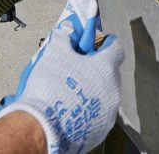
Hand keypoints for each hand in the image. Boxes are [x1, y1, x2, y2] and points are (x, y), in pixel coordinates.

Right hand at [0, 0, 122, 153]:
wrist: (42, 126)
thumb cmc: (50, 87)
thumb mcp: (54, 51)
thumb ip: (65, 36)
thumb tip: (68, 29)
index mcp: (106, 67)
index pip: (116, 47)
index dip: (104, 42)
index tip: (94, 42)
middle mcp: (113, 90)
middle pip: (109, 71)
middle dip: (95, 67)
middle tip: (76, 66)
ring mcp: (109, 112)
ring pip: (104, 93)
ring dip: (92, 88)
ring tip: (69, 89)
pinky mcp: (101, 130)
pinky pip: (97, 113)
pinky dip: (87, 108)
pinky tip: (70, 107)